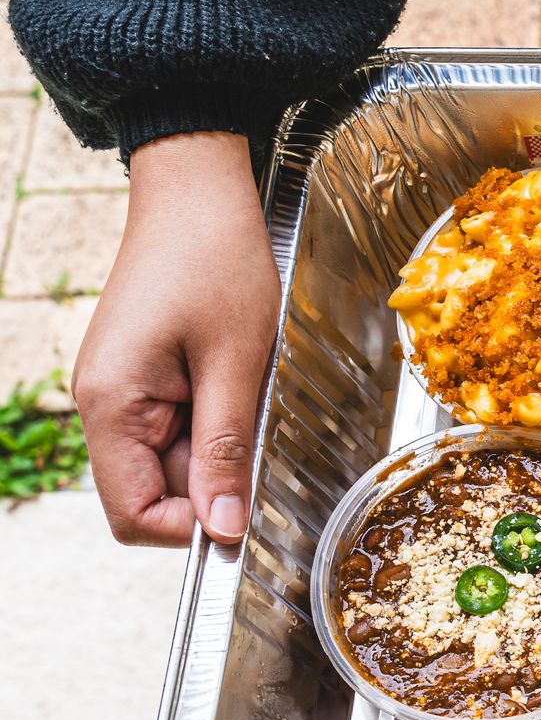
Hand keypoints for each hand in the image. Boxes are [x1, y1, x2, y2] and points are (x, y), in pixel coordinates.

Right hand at [72, 132, 279, 545]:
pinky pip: (179, 425)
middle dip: (214, 478)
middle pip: (156, 490)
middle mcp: (102, 405)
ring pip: (174, 459)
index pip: (132, 514)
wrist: (196, 190)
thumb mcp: (237, 362)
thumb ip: (227, 450)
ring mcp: (122, 390)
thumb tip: (224, 528)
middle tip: (259, 426)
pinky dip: (216, 419)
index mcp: (110, 406)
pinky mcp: (144, 376)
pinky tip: (239, 380)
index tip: (246, 506)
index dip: (190, 525)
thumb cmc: (216, 260)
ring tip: (248, 389)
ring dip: (220, 445)